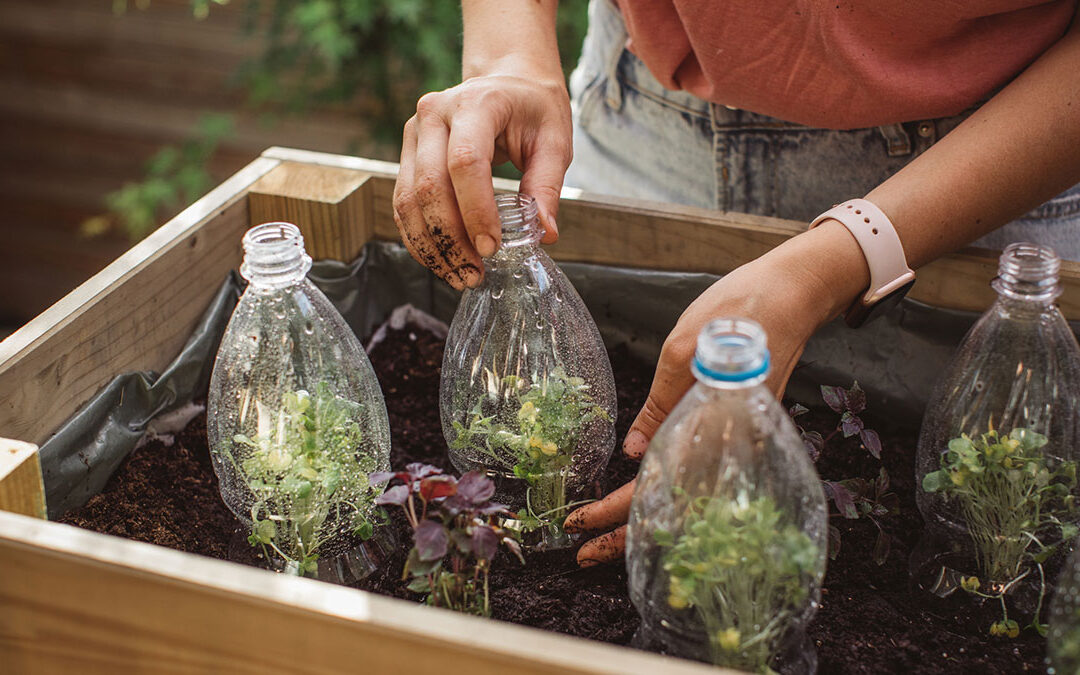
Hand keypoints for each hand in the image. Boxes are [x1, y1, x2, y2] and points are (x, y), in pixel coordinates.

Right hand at [392, 73, 571, 289]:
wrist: (506, 82)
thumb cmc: (532, 110)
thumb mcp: (554, 141)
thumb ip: (547, 186)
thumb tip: (544, 234)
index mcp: (476, 103)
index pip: (465, 162)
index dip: (475, 210)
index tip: (492, 247)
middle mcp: (434, 114)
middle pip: (429, 186)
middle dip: (450, 238)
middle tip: (474, 273)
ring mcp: (414, 133)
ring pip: (407, 200)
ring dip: (431, 245)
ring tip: (460, 275)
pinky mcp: (407, 154)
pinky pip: (402, 203)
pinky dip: (419, 237)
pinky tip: (442, 260)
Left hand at [564, 223, 869, 565]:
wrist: (794, 292)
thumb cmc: (738, 311)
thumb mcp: (682, 348)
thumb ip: (660, 405)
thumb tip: (634, 453)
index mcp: (714, 426)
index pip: (657, 486)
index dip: (616, 510)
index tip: (578, 524)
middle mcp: (732, 445)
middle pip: (674, 505)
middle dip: (627, 532)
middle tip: (582, 553)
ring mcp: (739, 440)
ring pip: (687, 495)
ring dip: (647, 519)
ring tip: (606, 540)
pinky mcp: (740, 428)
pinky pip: (702, 474)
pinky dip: (671, 494)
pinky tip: (649, 500)